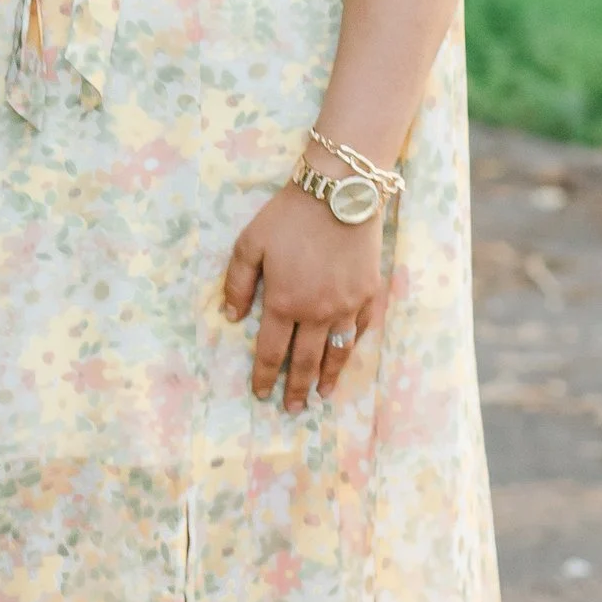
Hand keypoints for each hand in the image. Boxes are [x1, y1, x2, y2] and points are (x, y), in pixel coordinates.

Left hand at [221, 186, 387, 412]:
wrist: (340, 192)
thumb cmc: (289, 216)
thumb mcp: (250, 243)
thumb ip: (237, 282)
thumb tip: (231, 317)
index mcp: (284, 302)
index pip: (271, 351)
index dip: (265, 376)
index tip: (261, 394)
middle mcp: (317, 312)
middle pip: (305, 361)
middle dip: (297, 388)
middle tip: (292, 409)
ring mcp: (347, 305)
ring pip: (337, 353)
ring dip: (329, 378)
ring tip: (322, 397)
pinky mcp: (370, 294)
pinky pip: (361, 329)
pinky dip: (353, 347)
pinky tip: (347, 356)